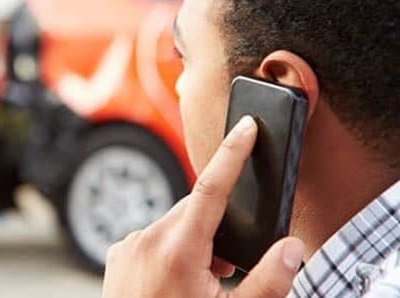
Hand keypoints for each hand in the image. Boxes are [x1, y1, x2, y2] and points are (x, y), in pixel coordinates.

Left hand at [101, 116, 304, 297]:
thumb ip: (268, 280)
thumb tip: (292, 247)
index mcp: (178, 249)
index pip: (211, 188)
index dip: (232, 153)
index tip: (245, 127)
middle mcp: (146, 239)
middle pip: (193, 212)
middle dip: (213, 230)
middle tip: (223, 267)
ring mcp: (126, 247)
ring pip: (171, 225)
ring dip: (189, 241)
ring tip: (196, 280)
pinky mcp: (115, 255)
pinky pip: (149, 238)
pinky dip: (166, 249)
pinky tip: (171, 279)